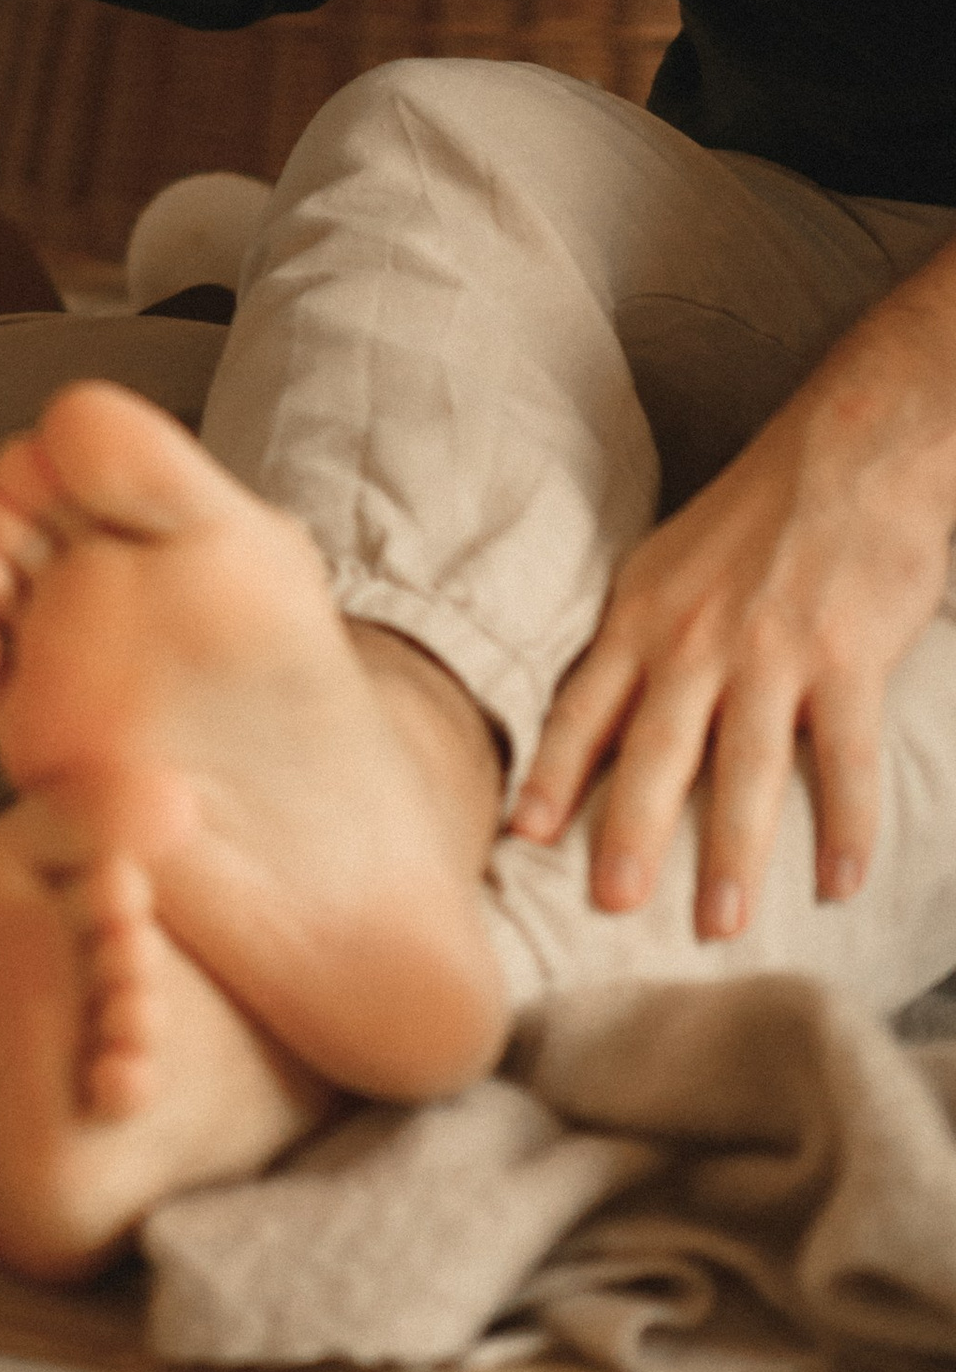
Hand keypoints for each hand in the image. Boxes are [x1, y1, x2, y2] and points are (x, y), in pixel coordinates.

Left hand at [512, 294, 955, 936]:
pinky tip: (840, 883)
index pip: (585, 708)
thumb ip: (640, 640)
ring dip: (734, 853)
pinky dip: (845, 826)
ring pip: (745, 769)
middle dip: (629, 833)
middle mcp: (697, 639)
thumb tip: (602, 714)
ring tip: (718, 924)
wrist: (851, 446)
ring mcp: (772, 651)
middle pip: (656, 751)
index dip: (552, 774)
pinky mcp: (845, 657)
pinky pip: (843, 759)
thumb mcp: (670, 566)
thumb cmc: (757, 512)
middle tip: (609, 906)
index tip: (520, 838)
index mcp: (645, 616)